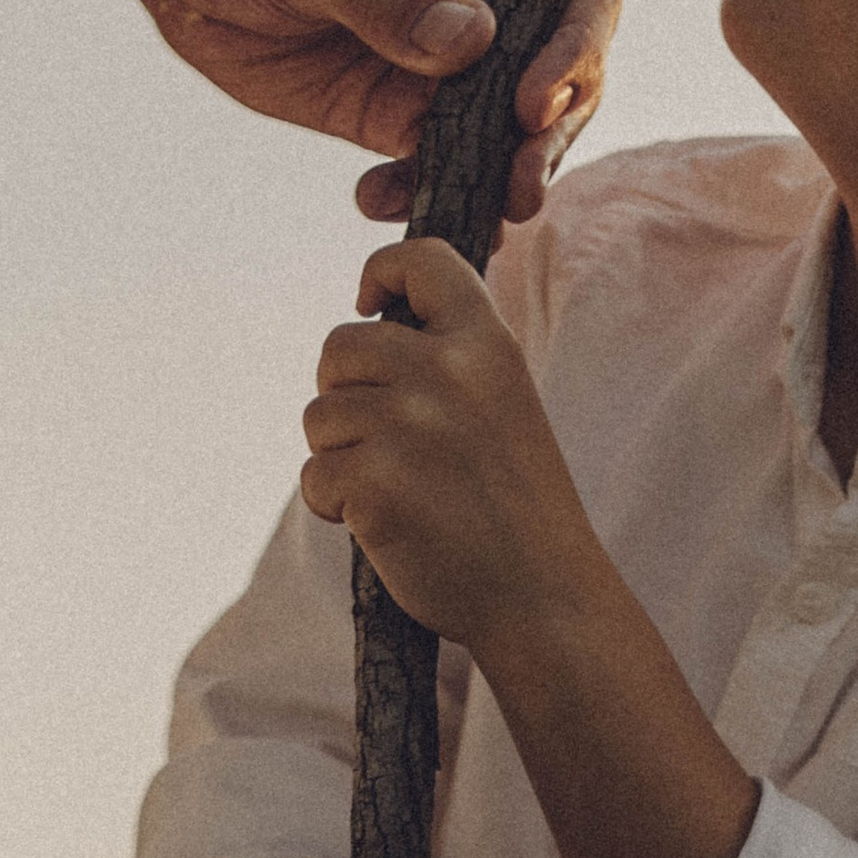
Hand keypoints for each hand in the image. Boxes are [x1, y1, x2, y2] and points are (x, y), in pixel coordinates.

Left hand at [90, 0, 618, 224]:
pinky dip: (425, 195)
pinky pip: (445, 167)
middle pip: (566, 76)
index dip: (573, 49)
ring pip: (516, 135)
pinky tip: (377, 202)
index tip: (530, 102)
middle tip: (515, 187)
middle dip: (547, 138)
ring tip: (469, 216)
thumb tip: (473, 43)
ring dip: (497, 180)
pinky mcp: (413, 114)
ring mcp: (462, 61)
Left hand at [301, 241, 603, 653]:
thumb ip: (451, 361)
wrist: (543, 598)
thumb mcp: (506, 406)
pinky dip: (334, 507)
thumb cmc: (518, 510)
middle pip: (340, 346)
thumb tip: (369, 328)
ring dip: (339, 457)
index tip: (369, 306)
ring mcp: (407, 427)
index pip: (419, 259)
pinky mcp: (375, 483)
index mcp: (486, 345)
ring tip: (396, 493)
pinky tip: (384, 527)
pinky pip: (314, 476)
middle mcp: (446, 373)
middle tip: (384, 443)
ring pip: (319, 416)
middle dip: (343, 393)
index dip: (380, 274)